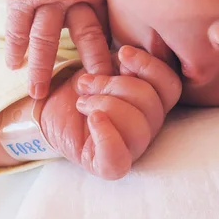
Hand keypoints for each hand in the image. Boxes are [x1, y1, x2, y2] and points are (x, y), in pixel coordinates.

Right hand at [3, 0, 112, 99]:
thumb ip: (108, 2)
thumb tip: (127, 33)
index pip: (110, 29)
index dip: (117, 55)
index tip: (123, 80)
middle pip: (86, 35)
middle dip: (93, 64)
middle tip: (96, 92)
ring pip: (44, 37)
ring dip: (41, 67)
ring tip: (38, 94)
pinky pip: (16, 26)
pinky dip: (14, 47)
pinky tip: (13, 66)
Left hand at [40, 46, 181, 179]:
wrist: (47, 106)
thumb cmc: (79, 88)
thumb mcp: (104, 65)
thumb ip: (124, 63)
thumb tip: (131, 55)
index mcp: (152, 101)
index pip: (170, 86)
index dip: (151, 67)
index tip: (123, 52)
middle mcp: (148, 126)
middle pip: (152, 104)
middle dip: (114, 86)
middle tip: (86, 83)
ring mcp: (131, 149)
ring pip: (138, 127)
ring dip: (104, 106)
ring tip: (81, 102)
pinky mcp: (108, 166)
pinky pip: (117, 158)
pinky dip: (106, 136)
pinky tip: (93, 120)